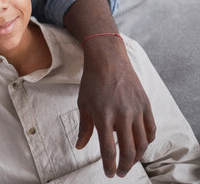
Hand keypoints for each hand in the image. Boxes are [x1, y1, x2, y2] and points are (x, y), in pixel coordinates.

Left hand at [76, 35, 155, 177]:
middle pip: (128, 151)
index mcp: (103, 116)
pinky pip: (151, 129)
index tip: (109, 174)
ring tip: (130, 161)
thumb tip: (80, 146)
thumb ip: (84, 127)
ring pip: (142, 143)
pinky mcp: (146, 104)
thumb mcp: (83, 104)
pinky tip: (140, 145)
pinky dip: (147, 141)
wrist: (108, 59)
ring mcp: (136, 110)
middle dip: (125, 166)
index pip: (109, 150)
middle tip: (120, 172)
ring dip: (137, 157)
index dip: (109, 166)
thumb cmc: (92, 82)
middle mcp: (122, 115)